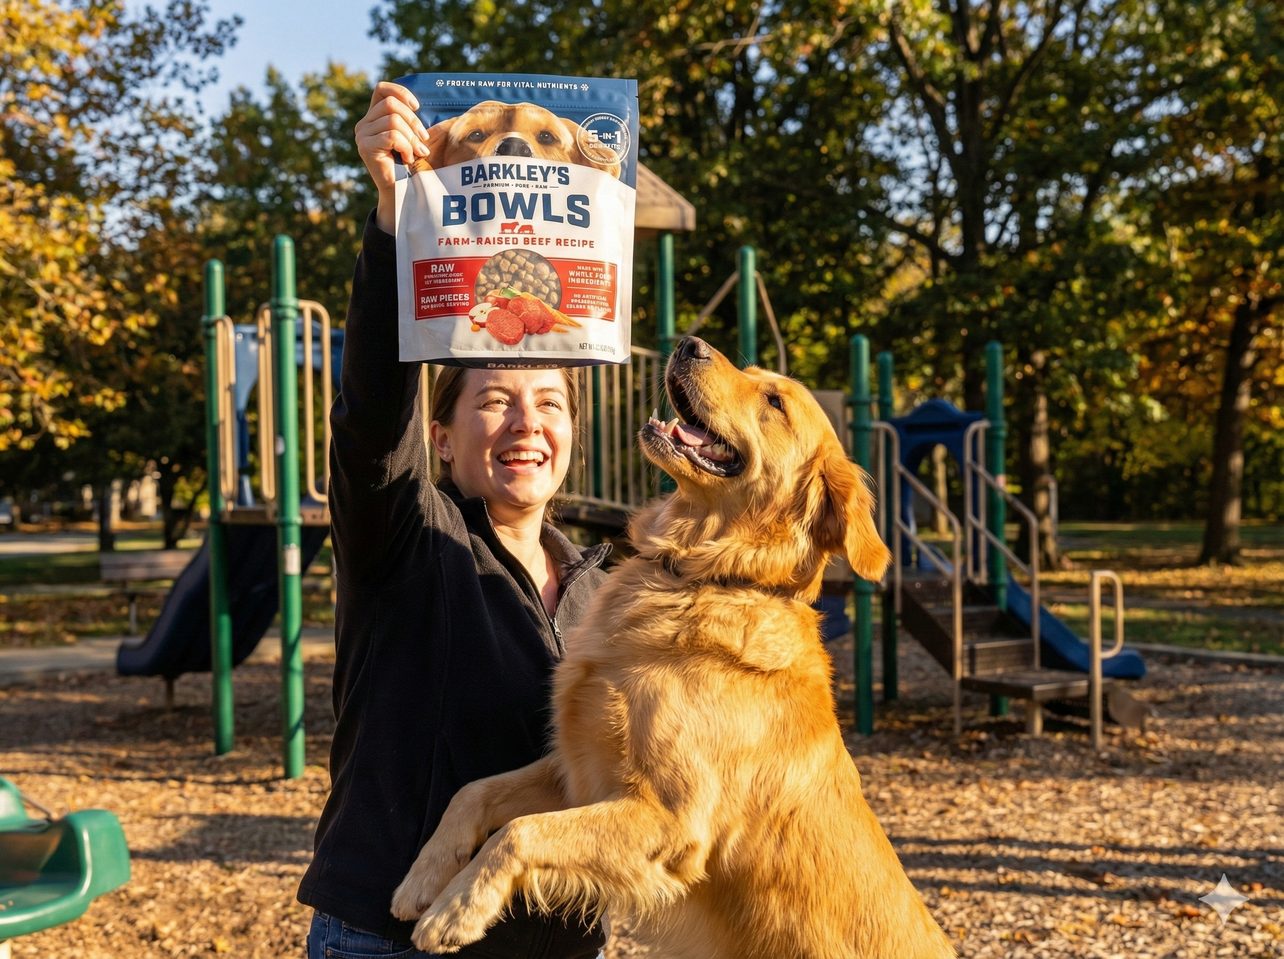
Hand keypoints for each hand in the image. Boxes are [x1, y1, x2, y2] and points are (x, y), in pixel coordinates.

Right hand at [355, 81, 430, 233]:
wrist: (401, 191)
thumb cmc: (409, 164)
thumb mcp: (410, 136)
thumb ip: (408, 120)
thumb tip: (417, 105)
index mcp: (374, 117)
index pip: (381, 89)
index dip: (400, 92)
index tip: (417, 107)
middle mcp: (364, 124)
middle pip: (391, 104)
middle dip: (413, 121)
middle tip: (423, 140)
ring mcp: (362, 135)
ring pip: (393, 120)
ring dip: (411, 137)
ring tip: (415, 153)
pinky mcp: (365, 147)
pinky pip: (392, 136)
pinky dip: (406, 146)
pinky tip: (408, 158)